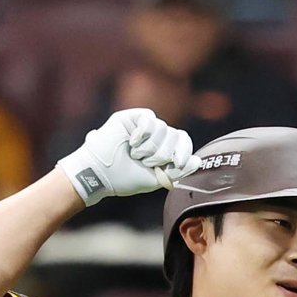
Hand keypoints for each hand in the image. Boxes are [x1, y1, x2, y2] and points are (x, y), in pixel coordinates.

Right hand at [55, 107, 198, 206]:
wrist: (100, 174)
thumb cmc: (126, 178)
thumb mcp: (157, 179)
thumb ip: (178, 171)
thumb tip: (197, 161)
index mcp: (164, 150)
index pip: (184, 142)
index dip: (184, 151)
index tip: (175, 163)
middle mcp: (156, 136)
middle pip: (176, 135)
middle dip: (162, 154)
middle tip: (145, 163)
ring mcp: (144, 126)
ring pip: (164, 127)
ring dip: (150, 147)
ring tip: (136, 155)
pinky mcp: (131, 117)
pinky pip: (150, 118)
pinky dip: (143, 134)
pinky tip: (132, 142)